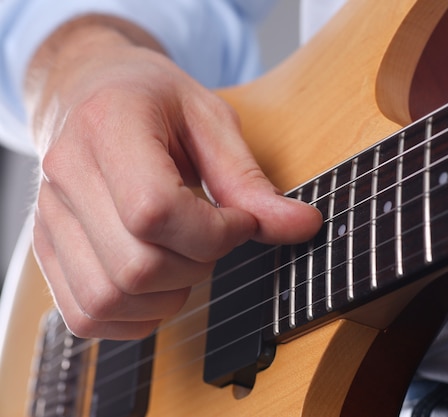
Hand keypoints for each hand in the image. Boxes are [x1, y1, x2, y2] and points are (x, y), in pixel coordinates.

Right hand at [24, 16, 321, 339]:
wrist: (92, 90)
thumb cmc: (155, 101)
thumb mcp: (211, 121)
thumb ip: (251, 180)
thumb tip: (305, 225)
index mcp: (108, 126)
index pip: (155, 211)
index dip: (215, 232)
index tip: (240, 222)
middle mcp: (65, 175)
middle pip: (136, 266)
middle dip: (198, 265)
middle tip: (214, 236)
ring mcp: (48, 217)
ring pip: (109, 299)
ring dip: (168, 295)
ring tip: (186, 256)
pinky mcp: (47, 249)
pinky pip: (87, 316)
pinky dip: (135, 316)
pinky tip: (159, 283)